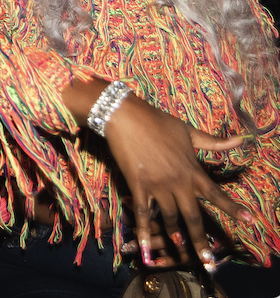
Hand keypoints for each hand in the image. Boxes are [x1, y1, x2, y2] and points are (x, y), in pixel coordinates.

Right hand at [103, 95, 250, 269]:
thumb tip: (240, 140)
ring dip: (175, 237)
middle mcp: (178, 182)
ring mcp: (157, 186)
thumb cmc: (158, 122)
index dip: (233, 209)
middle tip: (207, 260)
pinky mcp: (138, 186)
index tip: (250, 222)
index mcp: (192, 170)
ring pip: (169, 218)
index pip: (217, 194)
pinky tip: (145, 247)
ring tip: (180, 254)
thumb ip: (213, 142)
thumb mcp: (188, 131)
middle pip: (192, 217)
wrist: (125, 117)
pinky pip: (142, 213)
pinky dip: (144, 231)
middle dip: (200, 240)